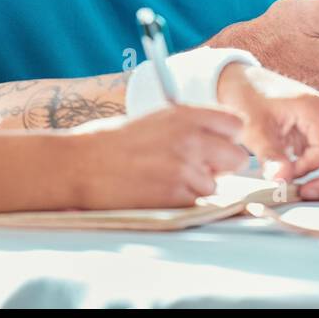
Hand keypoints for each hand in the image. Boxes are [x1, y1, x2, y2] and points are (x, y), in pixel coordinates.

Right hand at [71, 104, 249, 207]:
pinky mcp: (176, 196)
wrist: (81, 165)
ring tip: (165, 179)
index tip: (216, 144)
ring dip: (197, 187)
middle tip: (197, 167)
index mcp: (185, 114)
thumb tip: (216, 141)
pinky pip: (196, 203)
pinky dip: (181, 202)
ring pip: (215, 186)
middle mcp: (191, 139)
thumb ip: (188, 127)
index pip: (235, 124)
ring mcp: (185, 168)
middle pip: (237, 158)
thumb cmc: (112, 142)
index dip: (227, 137)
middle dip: (221, 166)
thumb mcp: (155, 119)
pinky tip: (157, 191)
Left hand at [216, 63, 318, 200]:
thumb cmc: (247, 99)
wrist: (242, 82)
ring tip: (304, 189)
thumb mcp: (252, 128)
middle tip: (305, 194)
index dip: (309, 170)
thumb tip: (283, 181)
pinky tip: (304, 179)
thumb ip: (270, 156)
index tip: (285, 173)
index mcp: (315, 107)